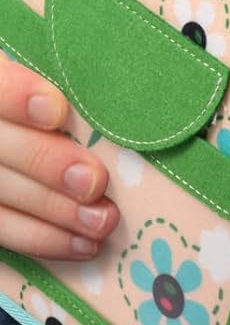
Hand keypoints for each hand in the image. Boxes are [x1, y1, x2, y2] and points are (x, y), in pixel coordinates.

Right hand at [0, 58, 117, 259]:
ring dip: (54, 212)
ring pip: (1, 195)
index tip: (56, 111)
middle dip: (47, 165)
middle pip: (0, 147)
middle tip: (95, 182)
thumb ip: (76, 84)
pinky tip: (85, 244)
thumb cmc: (58, 99)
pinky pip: (3, 230)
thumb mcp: (58, 80)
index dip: (18, 98)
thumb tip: (122, 83)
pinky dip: (45, 239)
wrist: (29, 133)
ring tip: (104, 221)